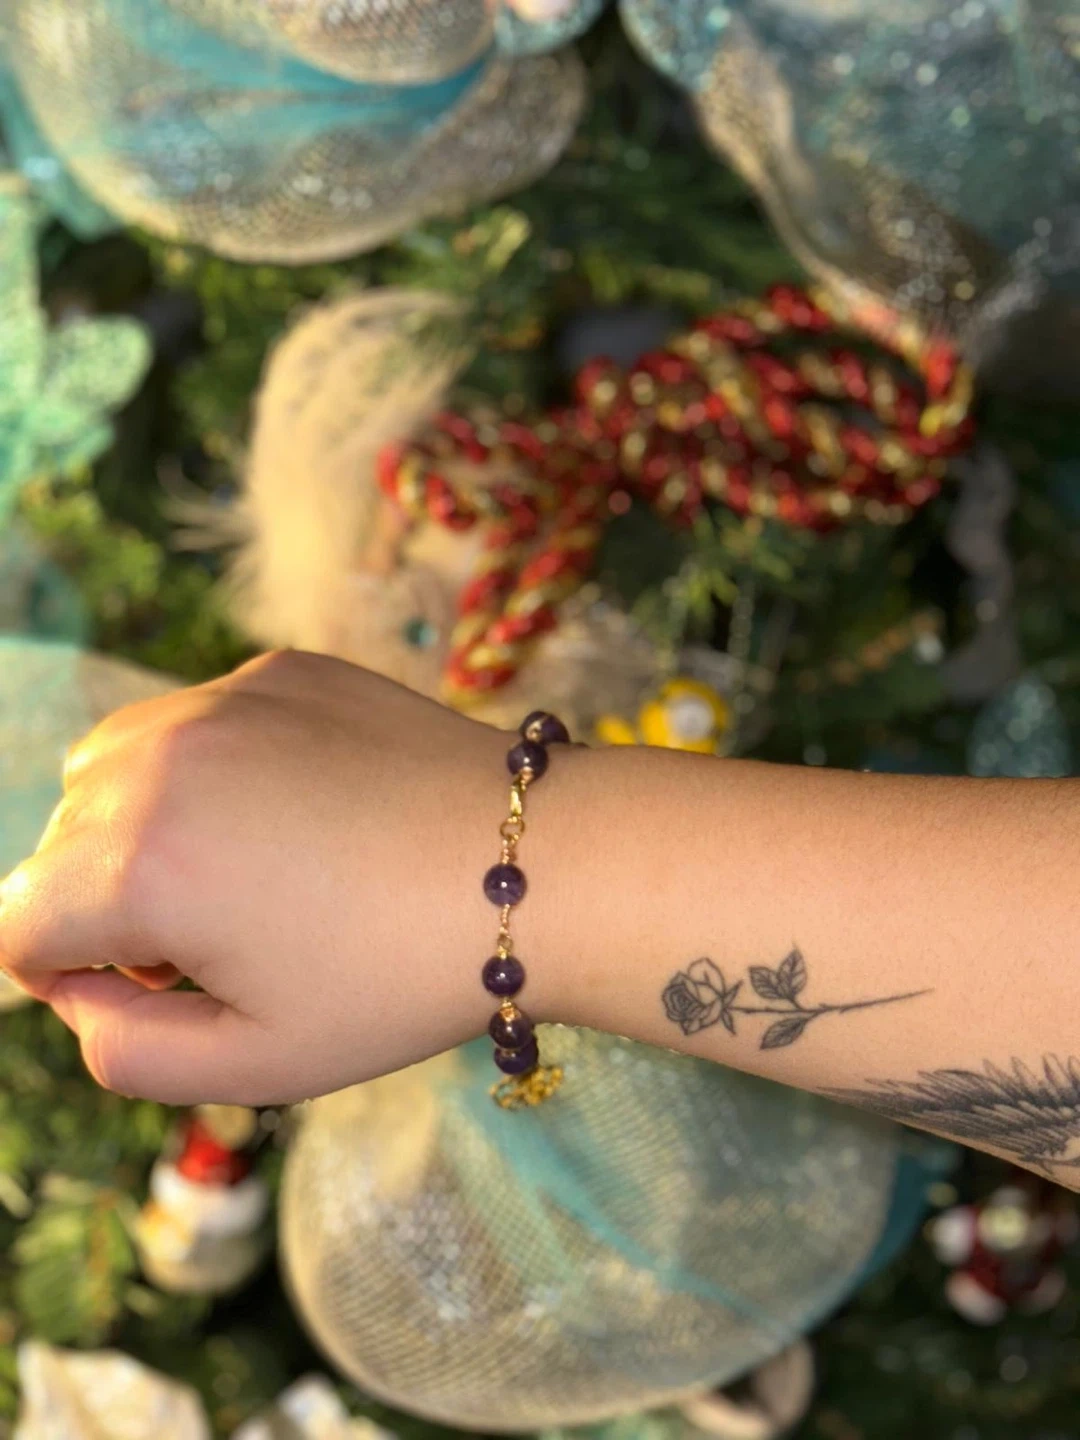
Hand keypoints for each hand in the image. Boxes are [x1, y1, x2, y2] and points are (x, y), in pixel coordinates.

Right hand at [0, 652, 575, 1104]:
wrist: (536, 866)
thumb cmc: (398, 978)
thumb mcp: (254, 1064)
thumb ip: (123, 1050)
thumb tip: (76, 988)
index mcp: (136, 868)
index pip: (15, 926)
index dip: (68, 977)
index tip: (160, 988)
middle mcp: (157, 763)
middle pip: (55, 845)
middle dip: (104, 905)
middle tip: (218, 941)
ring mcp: (219, 700)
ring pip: (107, 766)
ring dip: (136, 824)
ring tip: (240, 868)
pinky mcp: (277, 668)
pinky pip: (190, 719)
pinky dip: (206, 768)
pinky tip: (297, 809)